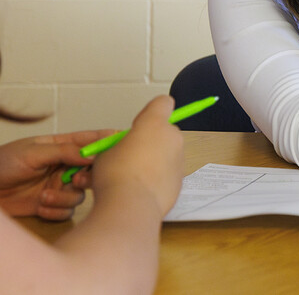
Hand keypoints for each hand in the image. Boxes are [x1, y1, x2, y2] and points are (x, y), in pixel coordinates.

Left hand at [0, 128, 114, 219]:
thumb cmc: (2, 164)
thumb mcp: (33, 152)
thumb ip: (64, 151)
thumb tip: (93, 153)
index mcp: (62, 146)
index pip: (92, 140)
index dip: (110, 141)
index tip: (124, 143)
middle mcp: (65, 167)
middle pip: (93, 171)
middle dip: (89, 177)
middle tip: (76, 180)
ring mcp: (59, 186)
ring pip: (80, 195)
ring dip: (64, 198)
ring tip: (44, 195)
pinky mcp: (51, 206)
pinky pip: (66, 212)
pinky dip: (54, 211)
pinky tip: (40, 205)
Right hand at [89, 95, 184, 217]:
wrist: (131, 206)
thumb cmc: (115, 175)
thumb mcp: (106, 152)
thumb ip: (121, 143)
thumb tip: (126, 148)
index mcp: (154, 123)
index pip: (163, 103)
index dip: (150, 111)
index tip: (138, 124)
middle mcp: (172, 137)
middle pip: (165, 130)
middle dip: (151, 139)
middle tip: (130, 154)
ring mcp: (180, 158)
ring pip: (168, 152)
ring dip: (154, 158)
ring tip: (133, 175)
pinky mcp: (181, 179)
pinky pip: (169, 171)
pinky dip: (159, 176)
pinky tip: (142, 188)